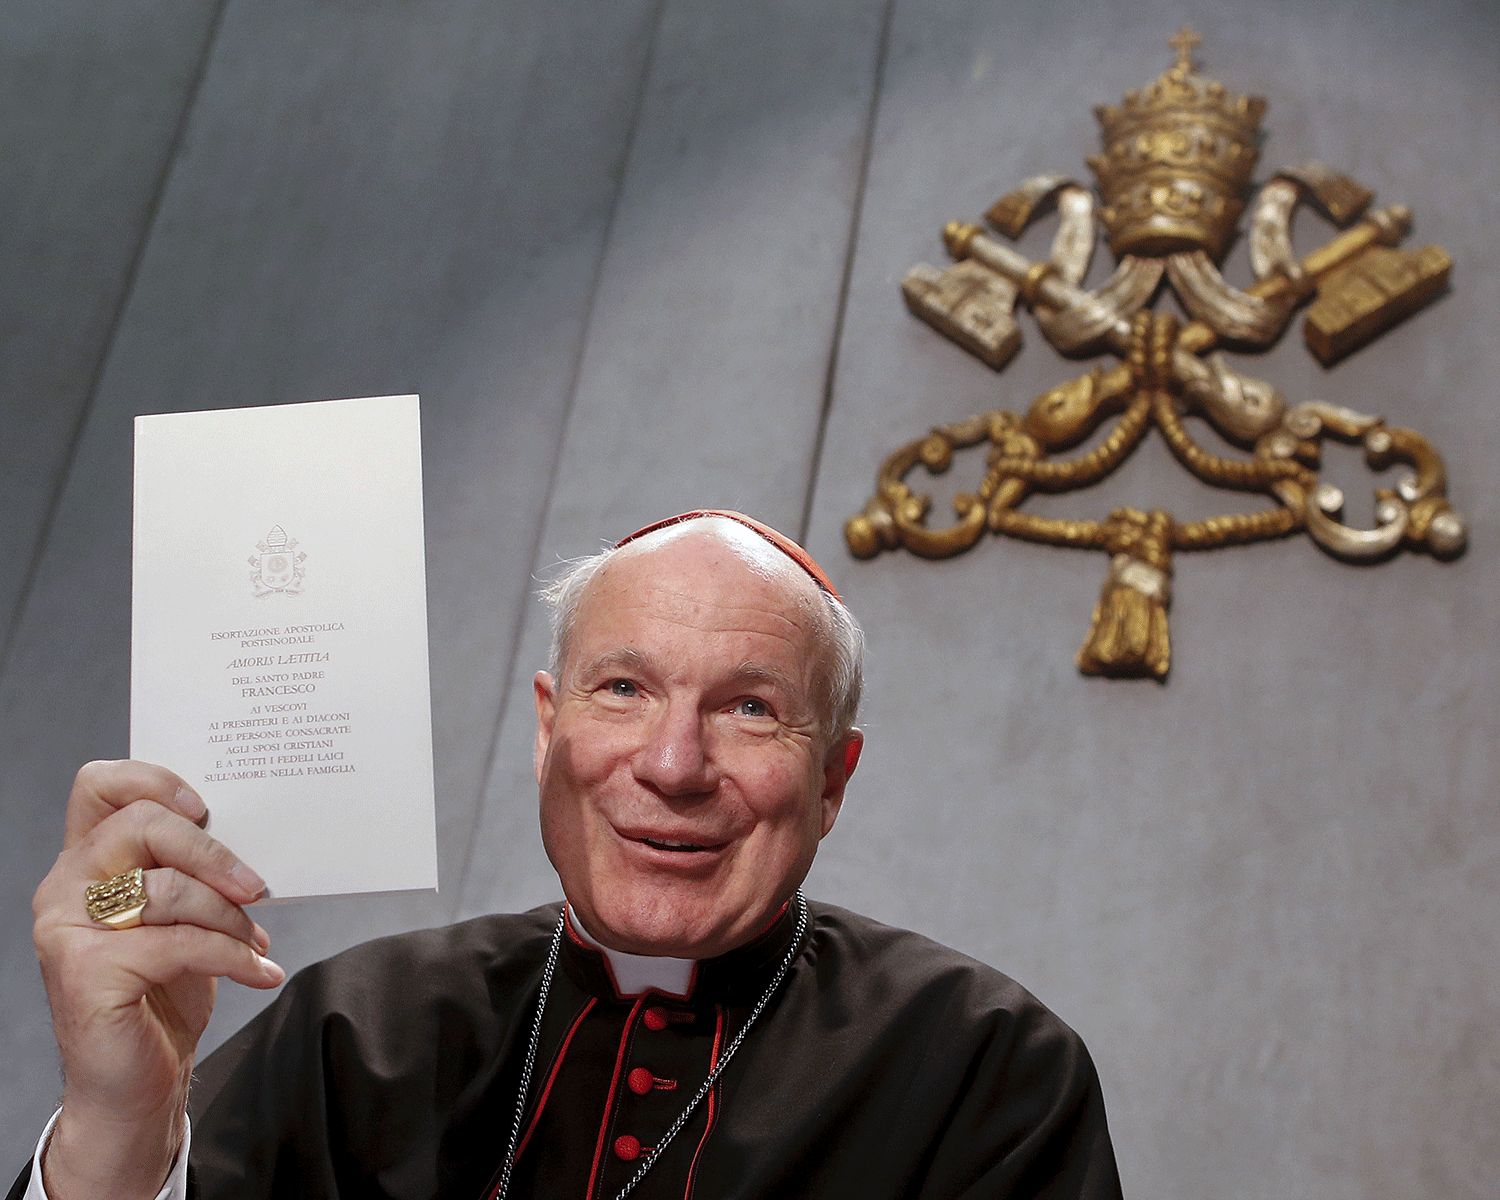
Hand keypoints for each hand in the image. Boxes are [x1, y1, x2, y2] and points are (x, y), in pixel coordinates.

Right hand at [32, 760, 284, 1199]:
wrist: (137, 1086)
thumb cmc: (163, 993)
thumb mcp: (183, 918)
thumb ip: (191, 870)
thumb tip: (254, 834)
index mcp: (87, 861)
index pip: (99, 786)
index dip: (153, 779)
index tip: (206, 806)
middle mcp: (66, 888)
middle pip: (140, 825)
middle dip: (211, 850)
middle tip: (256, 885)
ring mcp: (68, 931)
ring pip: (167, 889)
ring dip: (228, 916)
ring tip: (256, 942)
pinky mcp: (87, 974)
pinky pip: (179, 944)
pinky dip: (232, 957)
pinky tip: (259, 973)